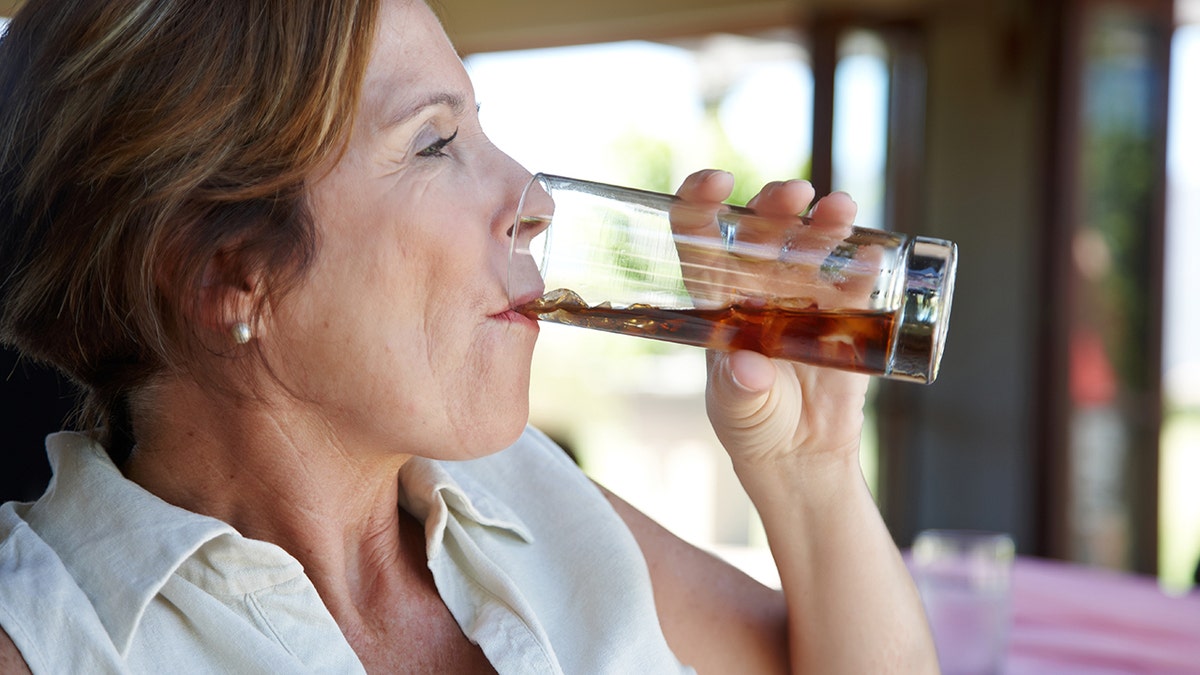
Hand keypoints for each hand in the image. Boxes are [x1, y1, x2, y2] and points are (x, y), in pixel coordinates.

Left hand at [674, 170, 869, 467]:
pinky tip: (871, 255)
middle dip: (775, 205)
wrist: (801, 451)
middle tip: (794, 195)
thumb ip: (739, 391)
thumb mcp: (737, 411)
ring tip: (840, 209)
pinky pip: (856, 282)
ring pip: (812, 244)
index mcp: (718, 299)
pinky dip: (864, 266)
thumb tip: (748, 367)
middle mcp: (758, 286)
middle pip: (762, 231)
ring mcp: (804, 294)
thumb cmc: (753, 423)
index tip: (717, 183)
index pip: (699, 238)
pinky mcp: (846, 313)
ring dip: (825, 223)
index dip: (701, 203)